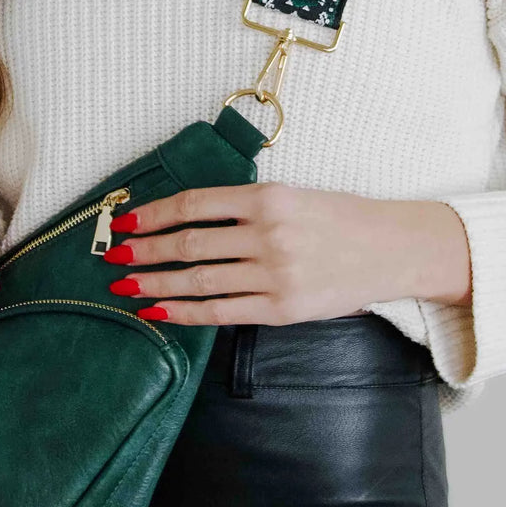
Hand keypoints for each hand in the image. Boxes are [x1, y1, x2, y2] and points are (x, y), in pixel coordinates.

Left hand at [99, 180, 434, 325]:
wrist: (390, 249)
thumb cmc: (341, 217)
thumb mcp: (294, 194)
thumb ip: (246, 204)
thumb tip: (188, 217)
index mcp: (268, 197)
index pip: (196, 204)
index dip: (155, 213)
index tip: (127, 221)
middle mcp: (268, 233)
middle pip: (190, 243)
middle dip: (145, 251)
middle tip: (115, 257)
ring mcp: (274, 274)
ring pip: (199, 279)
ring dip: (156, 284)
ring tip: (126, 288)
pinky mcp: (281, 308)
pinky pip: (220, 312)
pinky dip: (184, 312)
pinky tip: (159, 311)